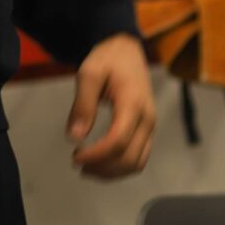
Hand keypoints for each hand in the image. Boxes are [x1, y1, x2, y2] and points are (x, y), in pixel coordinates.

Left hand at [69, 33, 154, 177]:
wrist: (127, 52)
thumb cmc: (108, 60)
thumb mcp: (89, 74)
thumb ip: (82, 105)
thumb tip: (74, 137)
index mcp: (133, 105)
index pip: (118, 141)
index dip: (96, 155)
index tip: (75, 155)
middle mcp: (147, 120)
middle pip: (129, 158)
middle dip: (102, 168)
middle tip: (77, 163)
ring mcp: (150, 128)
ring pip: (136, 163)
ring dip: (112, 172)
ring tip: (87, 168)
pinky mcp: (148, 131)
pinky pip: (138, 158)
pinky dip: (120, 167)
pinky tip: (101, 163)